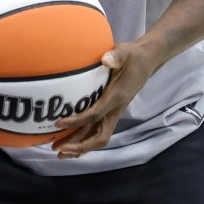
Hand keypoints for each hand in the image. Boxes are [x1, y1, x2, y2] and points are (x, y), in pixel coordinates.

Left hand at [51, 41, 155, 158]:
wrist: (146, 61)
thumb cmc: (133, 56)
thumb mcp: (126, 51)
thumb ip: (116, 55)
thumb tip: (105, 59)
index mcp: (116, 97)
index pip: (95, 115)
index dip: (77, 121)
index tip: (58, 123)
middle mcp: (115, 110)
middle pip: (98, 137)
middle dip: (79, 146)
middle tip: (57, 149)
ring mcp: (113, 113)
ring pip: (97, 137)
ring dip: (79, 147)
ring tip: (58, 151)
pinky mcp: (111, 112)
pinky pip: (97, 131)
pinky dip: (84, 140)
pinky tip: (69, 141)